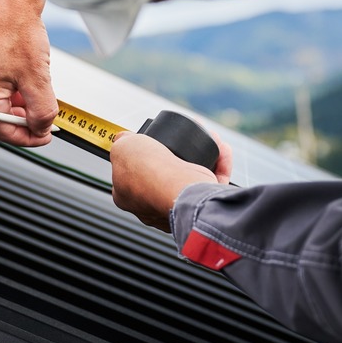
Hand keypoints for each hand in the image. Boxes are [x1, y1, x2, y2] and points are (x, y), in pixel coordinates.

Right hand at [0, 0, 57, 146]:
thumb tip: (42, 128)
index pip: (4, 132)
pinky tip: (21, 76)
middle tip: (42, 115)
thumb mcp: (38, 77)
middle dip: (21, 121)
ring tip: (33, 92)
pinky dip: (6, 88)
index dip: (29, 138)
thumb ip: (41, 110)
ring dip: (14, 105)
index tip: (46, 135)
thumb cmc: (17, 29)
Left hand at [110, 131, 231, 231]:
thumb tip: (123, 139)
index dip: (142, 154)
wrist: (179, 190)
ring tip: (207, 136)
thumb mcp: (122, 149)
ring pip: (191, 176)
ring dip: (203, 154)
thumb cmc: (149, 173)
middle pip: (165, 173)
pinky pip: (212, 181)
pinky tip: (221, 147)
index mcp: (129, 197)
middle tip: (183, 139)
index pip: (132, 174)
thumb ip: (120, 143)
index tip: (151, 142)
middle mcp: (152, 205)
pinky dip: (219, 163)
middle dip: (178, 152)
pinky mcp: (203, 205)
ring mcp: (178, 206)